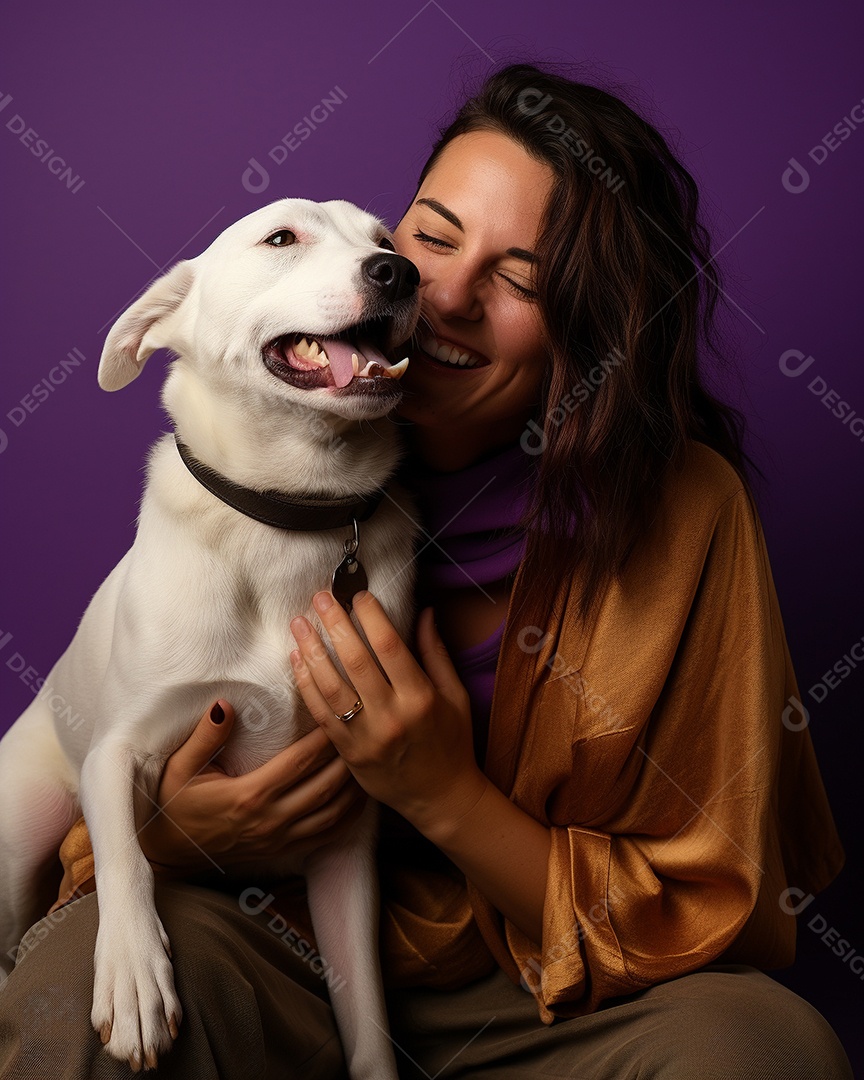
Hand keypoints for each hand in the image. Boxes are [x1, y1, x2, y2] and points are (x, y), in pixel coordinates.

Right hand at [138, 701, 367, 877]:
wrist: (168, 852)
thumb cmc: (174, 803)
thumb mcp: (179, 768)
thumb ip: (204, 737)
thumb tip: (224, 705)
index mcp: (248, 795)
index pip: (299, 762)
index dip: (325, 738)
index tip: (340, 713)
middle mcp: (270, 820)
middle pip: (325, 786)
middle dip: (348, 757)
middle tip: (365, 729)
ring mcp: (280, 839)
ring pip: (333, 813)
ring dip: (355, 785)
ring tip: (368, 755)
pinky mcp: (284, 851)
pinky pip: (328, 835)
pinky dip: (350, 814)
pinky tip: (360, 794)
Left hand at [289, 590, 489, 842]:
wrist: (440, 798)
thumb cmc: (453, 743)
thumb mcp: (455, 696)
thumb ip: (436, 653)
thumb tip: (425, 612)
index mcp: (421, 698)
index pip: (390, 647)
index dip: (371, 617)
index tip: (359, 596)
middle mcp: (392, 716)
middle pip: (355, 661)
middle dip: (335, 624)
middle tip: (321, 597)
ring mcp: (367, 737)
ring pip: (331, 687)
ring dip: (311, 651)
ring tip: (298, 623)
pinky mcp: (348, 753)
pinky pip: (320, 714)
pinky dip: (306, 685)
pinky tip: (297, 661)